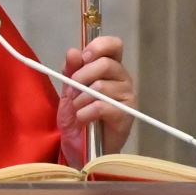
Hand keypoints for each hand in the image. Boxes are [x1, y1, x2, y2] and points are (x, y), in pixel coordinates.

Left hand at [59, 35, 135, 160]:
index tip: (83, 57)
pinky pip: (102, 106)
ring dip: (81, 99)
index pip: (114, 45)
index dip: (98, 46)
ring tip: (76, 110)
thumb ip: (71, 71)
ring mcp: (127, 97)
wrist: (81, 149)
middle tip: (71, 92)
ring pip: (101, 86)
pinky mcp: (126, 115)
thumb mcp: (68, 92)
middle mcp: (122, 79)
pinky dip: (85, 113)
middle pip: (105, 64)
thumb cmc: (78, 118)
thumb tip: (73, 51)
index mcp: (110, 68)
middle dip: (81, 76)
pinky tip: (82, 119)